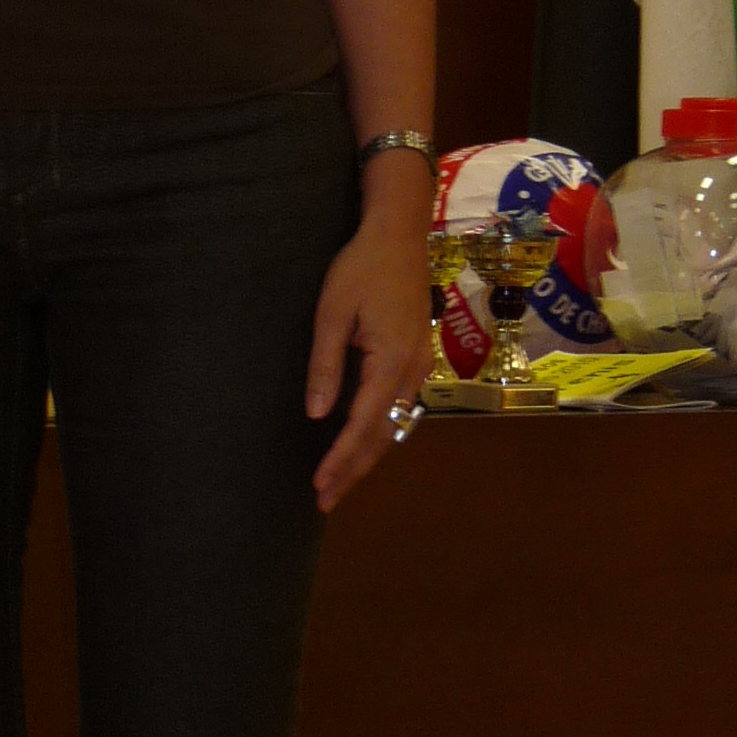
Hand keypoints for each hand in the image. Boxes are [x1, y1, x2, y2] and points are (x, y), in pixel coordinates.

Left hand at [307, 184, 432, 512]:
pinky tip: (362, 443)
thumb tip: (316, 415)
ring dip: (368, 455)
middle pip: (384, 434)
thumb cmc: (360, 268)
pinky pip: (400, 408)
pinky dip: (380, 432)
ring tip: (340, 482)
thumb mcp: (331, 313)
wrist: (399, 236)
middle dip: (354, 470)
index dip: (341, 459)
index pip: (363, 424)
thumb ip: (324, 366)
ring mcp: (420, 366)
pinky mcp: (417, 358)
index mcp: (391, 361)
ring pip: (396, 424)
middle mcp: (412, 371)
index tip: (320, 486)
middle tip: (325, 500)